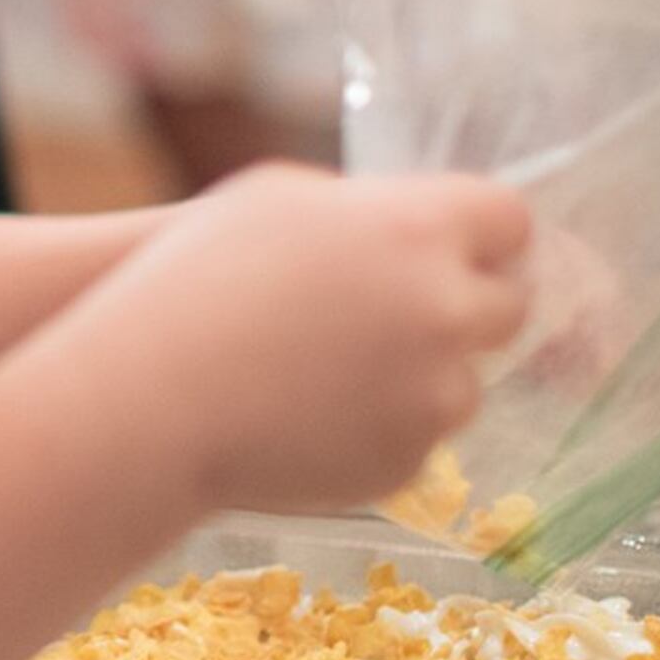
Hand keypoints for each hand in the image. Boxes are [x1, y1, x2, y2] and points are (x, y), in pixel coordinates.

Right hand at [53, 165, 531, 515]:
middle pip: (508, 305)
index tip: (463, 248)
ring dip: (422, 374)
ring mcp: (432, 393)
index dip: (485, 236)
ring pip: (465, 381)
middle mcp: (444, 311)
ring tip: (334, 372)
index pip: (509, 220)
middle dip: (467, 306)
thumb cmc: (193, 277)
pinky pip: (419, 439)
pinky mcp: (408, 459)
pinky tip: (314, 415)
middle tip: (410, 313)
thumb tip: (414, 227)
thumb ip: (369, 210)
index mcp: (418, 231)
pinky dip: (381, 428)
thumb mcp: (278, 199)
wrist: (151, 396)